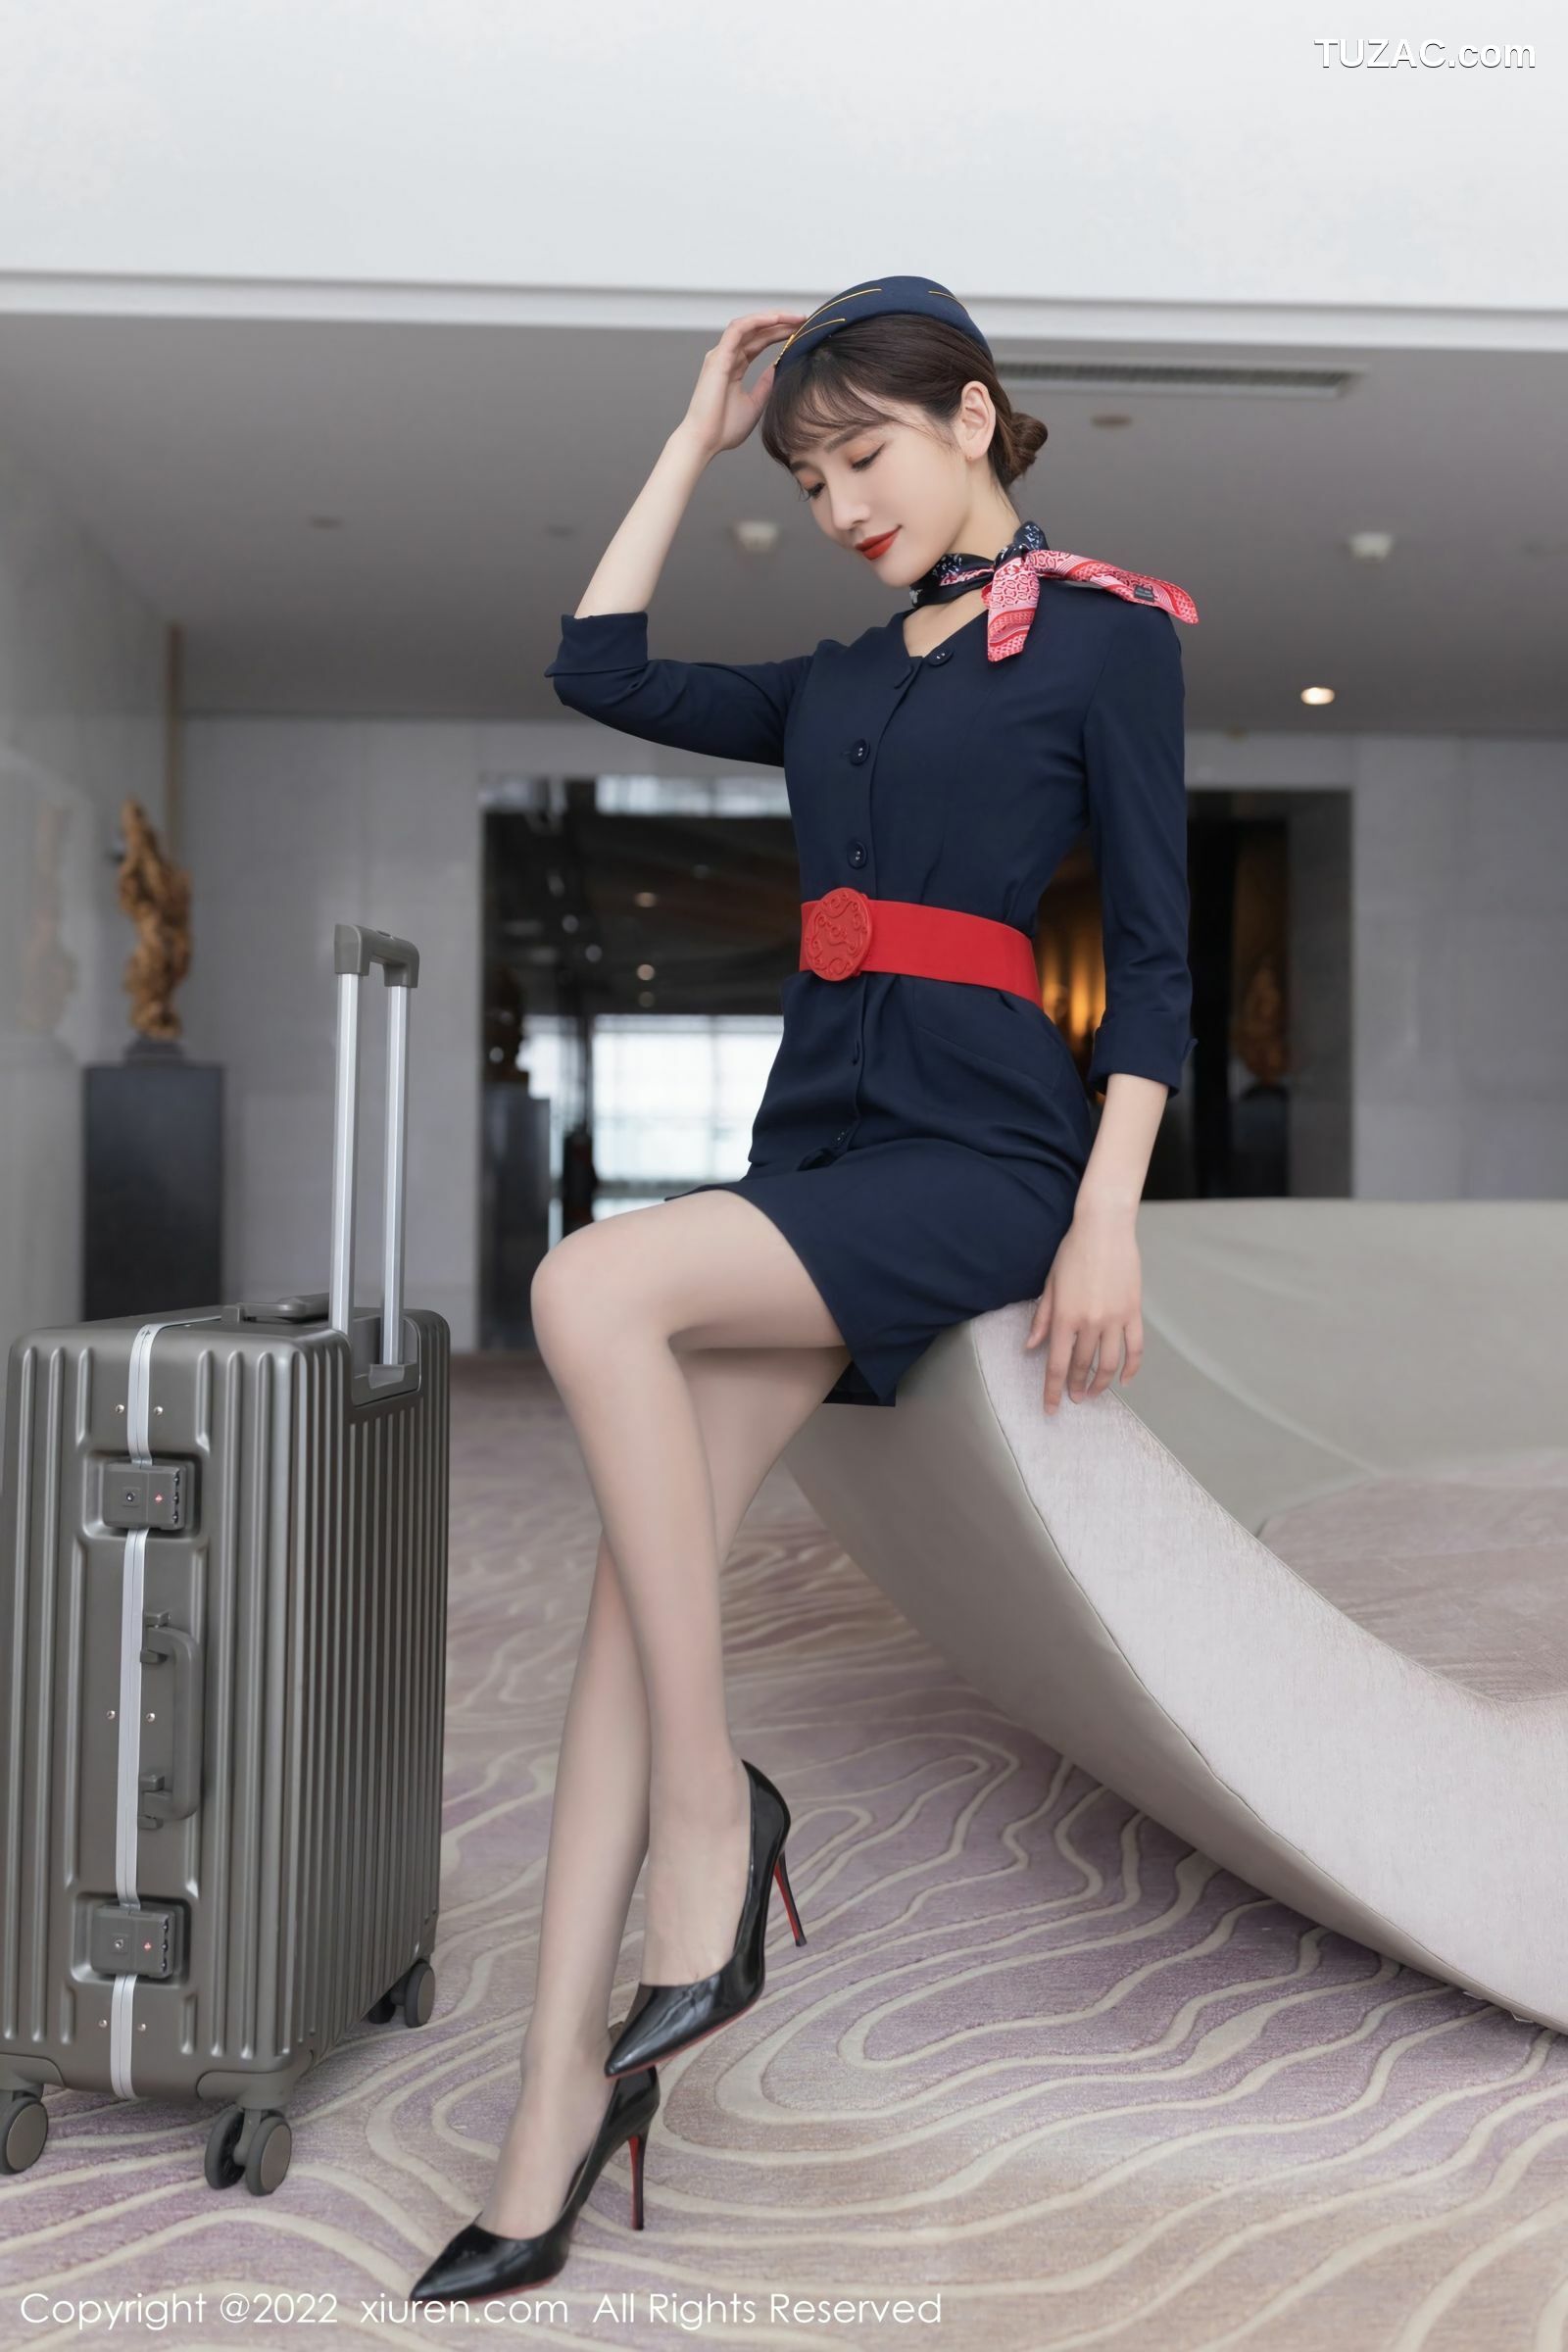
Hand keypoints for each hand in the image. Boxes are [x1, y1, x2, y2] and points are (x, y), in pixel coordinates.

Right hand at [676, 310, 807, 460]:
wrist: (705, 440)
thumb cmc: (724, 428)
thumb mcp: (755, 404)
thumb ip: (766, 384)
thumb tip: (778, 368)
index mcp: (734, 367)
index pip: (759, 342)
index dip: (779, 334)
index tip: (801, 332)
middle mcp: (727, 356)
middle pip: (756, 331)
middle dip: (781, 323)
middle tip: (804, 320)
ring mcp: (721, 354)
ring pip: (748, 325)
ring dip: (772, 318)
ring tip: (795, 317)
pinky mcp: (718, 357)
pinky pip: (738, 329)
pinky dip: (757, 321)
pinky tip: (776, 319)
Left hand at [1024, 1201, 1143, 1415]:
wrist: (1104, 1228)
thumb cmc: (1073, 1251)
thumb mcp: (1050, 1283)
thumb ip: (1042, 1318)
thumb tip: (1031, 1347)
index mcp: (1064, 1317)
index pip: (1056, 1365)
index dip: (1052, 1391)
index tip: (1051, 1408)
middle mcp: (1089, 1323)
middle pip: (1081, 1366)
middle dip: (1075, 1387)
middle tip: (1073, 1397)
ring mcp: (1115, 1319)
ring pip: (1110, 1363)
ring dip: (1101, 1383)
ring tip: (1094, 1393)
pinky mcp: (1133, 1312)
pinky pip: (1135, 1348)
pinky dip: (1132, 1368)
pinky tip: (1125, 1380)